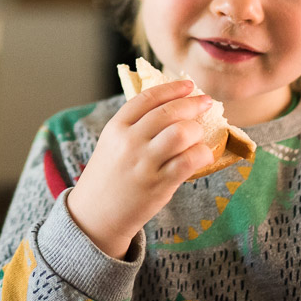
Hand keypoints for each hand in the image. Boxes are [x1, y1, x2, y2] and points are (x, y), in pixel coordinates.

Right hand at [66, 80, 215, 258]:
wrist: (95, 215)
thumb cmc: (108, 177)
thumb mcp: (112, 144)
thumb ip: (135, 126)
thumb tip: (173, 107)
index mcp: (116, 127)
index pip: (148, 97)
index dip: (172, 88)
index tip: (189, 85)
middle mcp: (129, 141)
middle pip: (168, 112)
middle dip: (193, 103)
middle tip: (205, 101)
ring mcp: (144, 163)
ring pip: (181, 133)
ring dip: (197, 130)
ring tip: (199, 133)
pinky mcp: (159, 184)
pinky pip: (189, 161)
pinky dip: (202, 154)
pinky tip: (203, 155)